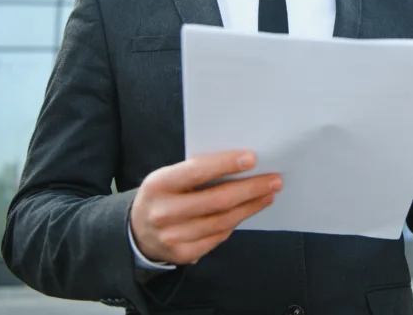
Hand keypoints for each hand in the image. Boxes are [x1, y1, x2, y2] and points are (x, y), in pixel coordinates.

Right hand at [130, 150, 279, 264]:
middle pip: (217, 200)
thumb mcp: (169, 177)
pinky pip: (218, 236)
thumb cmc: (163, 195)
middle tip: (274, 179)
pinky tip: (248, 210)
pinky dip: (237, 221)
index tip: (252, 158)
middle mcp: (164, 212)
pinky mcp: (183, 254)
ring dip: (250, 206)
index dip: (226, 164)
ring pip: (223, 220)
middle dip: (251, 188)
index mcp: (159, 184)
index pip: (197, 171)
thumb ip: (197, 171)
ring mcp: (173, 237)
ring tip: (268, 194)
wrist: (137, 231)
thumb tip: (242, 164)